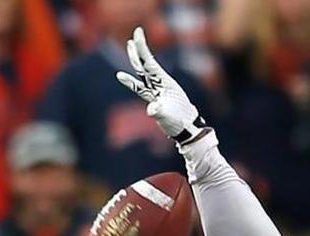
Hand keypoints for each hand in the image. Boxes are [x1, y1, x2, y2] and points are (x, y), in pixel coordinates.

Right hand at [116, 27, 206, 142]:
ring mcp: (156, 91)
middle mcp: (160, 85)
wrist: (187, 130)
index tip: (138, 32)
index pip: (150, 62)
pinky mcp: (154, 100)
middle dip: (139, 51)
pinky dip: (130, 81)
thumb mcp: (169, 117)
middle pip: (145, 65)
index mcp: (165, 83)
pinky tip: (121, 75)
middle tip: (134, 36)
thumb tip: (151, 109)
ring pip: (142, 73)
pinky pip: (140, 88)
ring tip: (130, 45)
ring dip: (136, 60)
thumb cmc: (181, 122)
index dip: (142, 48)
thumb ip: (159, 111)